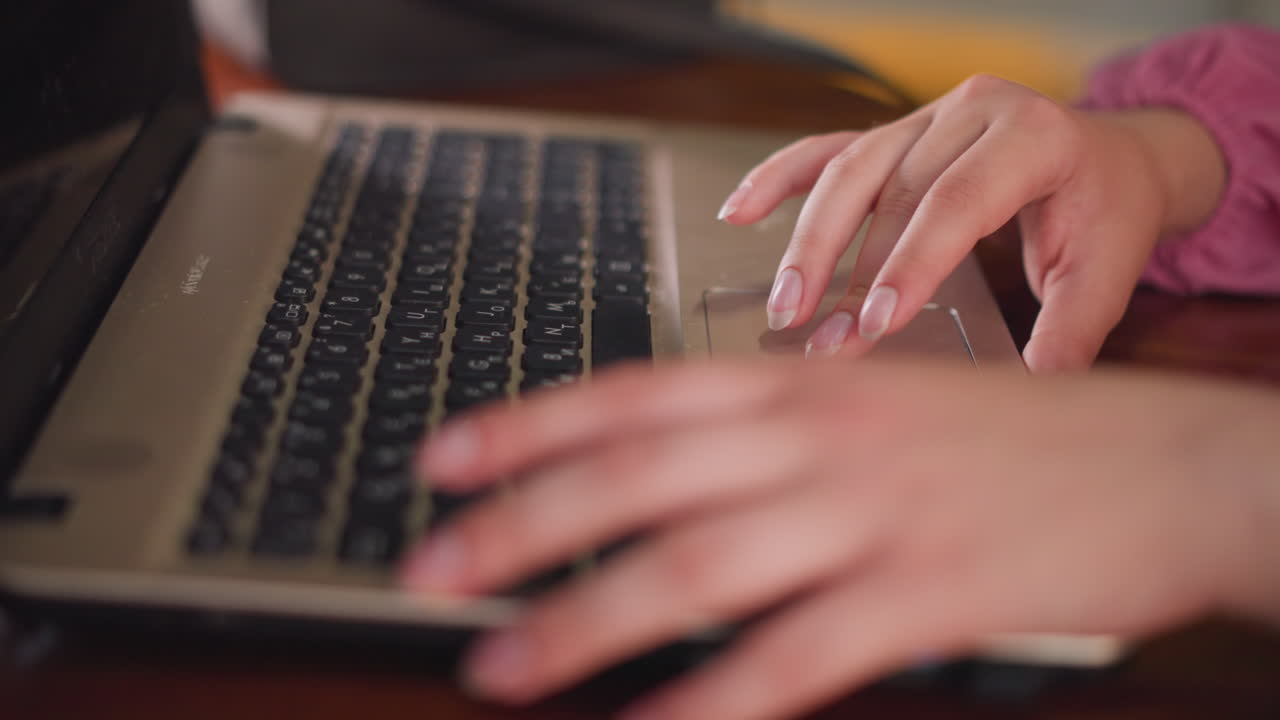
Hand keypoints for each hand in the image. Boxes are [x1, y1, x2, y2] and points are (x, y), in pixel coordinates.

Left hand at [401, 360, 1279, 719]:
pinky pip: (791, 657)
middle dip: (519, 528)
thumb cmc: (1018, 436)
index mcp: (805, 382)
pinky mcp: (923, 596)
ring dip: (582, 622)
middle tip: (428, 570)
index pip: (634, 394)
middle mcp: (820, 436)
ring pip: (692, 568)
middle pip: (636, 479)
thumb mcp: (885, 401)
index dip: (527, 426)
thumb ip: (781, 432)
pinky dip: (710, 703)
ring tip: (497, 666)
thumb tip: (679, 476)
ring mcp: (868, 514)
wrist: (1168, 464)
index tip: (443, 459)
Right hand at [717, 75, 1224, 370]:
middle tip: (820, 334)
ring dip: (809, 238)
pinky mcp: (896, 133)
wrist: (1111, 156)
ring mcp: (926, 117)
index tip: (875, 321)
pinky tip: (739, 211)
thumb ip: (1072, 328)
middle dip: (850, 268)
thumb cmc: (1106, 209)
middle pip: (893, 188)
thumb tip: (1034, 389)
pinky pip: (827, 150)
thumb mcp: (1107, 269)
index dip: (911, 261)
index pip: (958, 200)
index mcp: (1033, 136)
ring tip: (785, 301)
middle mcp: (972, 112)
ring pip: (850, 170)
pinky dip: (779, 180)